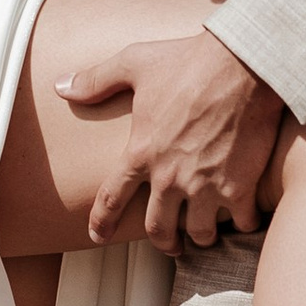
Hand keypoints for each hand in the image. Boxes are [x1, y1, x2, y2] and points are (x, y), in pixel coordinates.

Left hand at [61, 28, 286, 253]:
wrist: (243, 63)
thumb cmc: (188, 61)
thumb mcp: (134, 63)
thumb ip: (96, 80)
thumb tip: (61, 87)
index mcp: (141, 153)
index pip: (111, 199)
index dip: (101, 222)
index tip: (99, 237)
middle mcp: (170, 178)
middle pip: (157, 229)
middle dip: (163, 241)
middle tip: (170, 243)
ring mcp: (206, 186)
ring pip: (200, 233)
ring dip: (202, 236)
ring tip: (207, 231)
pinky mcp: (240, 186)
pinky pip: (241, 221)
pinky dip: (243, 222)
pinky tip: (244, 216)